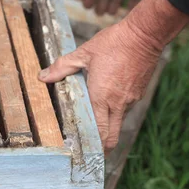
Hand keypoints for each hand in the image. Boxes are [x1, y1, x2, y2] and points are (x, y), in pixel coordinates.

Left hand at [39, 20, 160, 150]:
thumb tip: (42, 77)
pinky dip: (116, 111)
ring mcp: (131, 99)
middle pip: (112, 136)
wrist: (145, 34)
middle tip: (93, 154)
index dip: (92, 145)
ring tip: (96, 125)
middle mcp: (117, 103)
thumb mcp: (84, 53)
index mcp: (101, 96)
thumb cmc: (114, 43)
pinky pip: (125, 108)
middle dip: (103, 148)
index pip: (99, 131)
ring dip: (108, 126)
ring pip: (118, 122)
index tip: (84, 152)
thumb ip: (61, 67)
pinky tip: (108, 101)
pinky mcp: (139, 94)